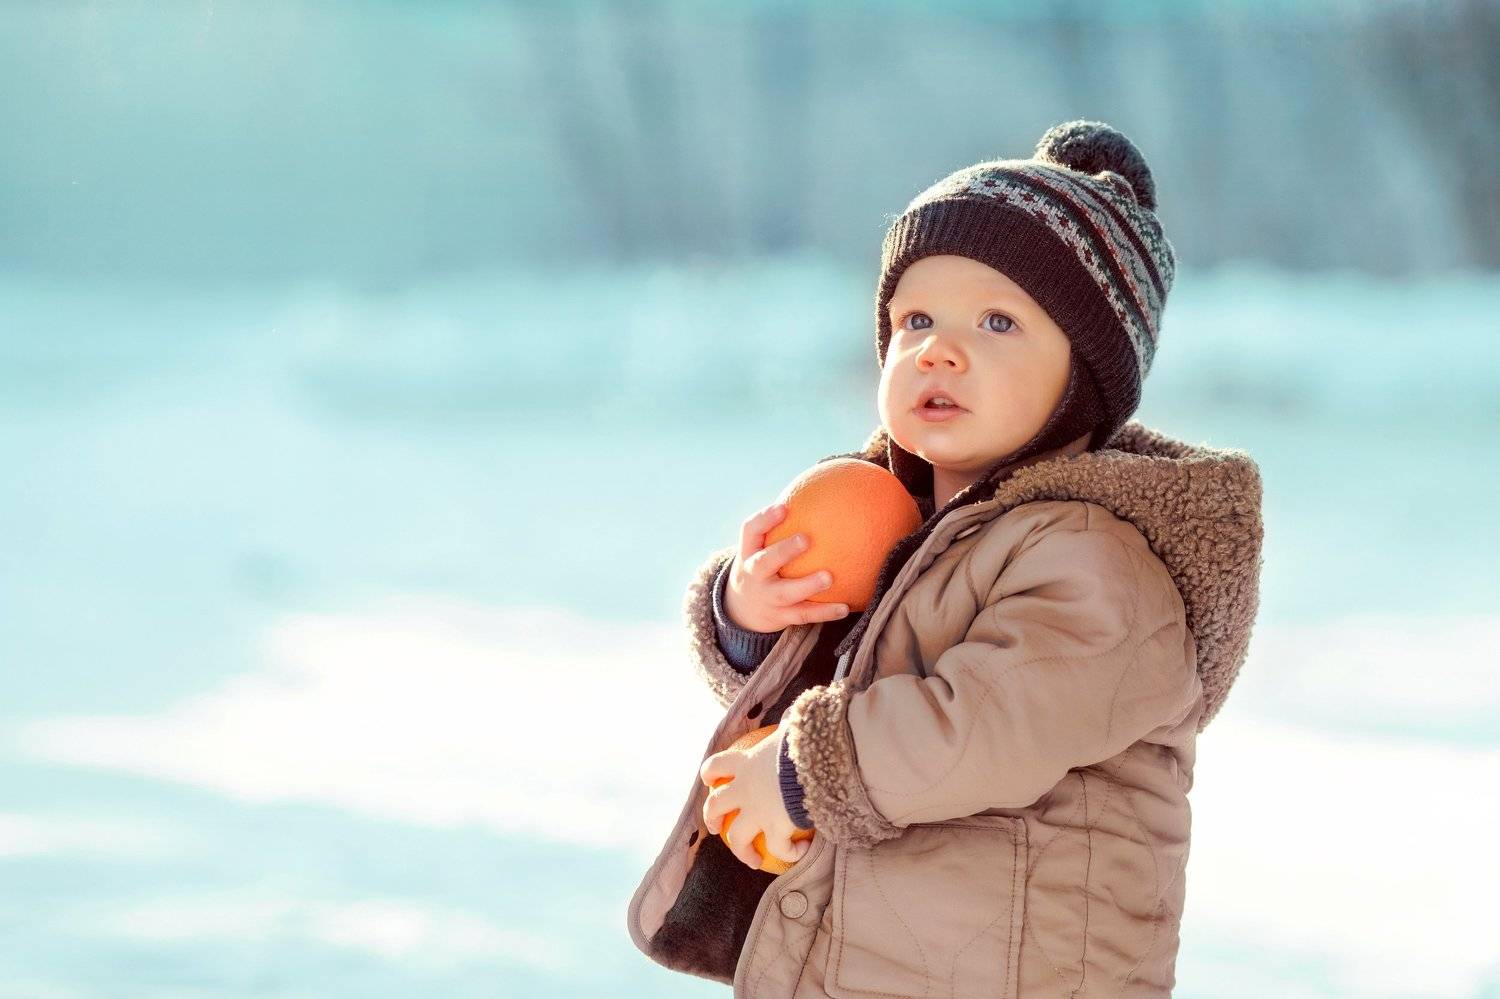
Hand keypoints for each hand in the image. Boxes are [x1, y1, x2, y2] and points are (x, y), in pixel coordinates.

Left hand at [700, 723, 812, 870]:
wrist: (817, 762)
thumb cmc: (803, 742)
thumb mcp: (790, 729)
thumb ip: (786, 726)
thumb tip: (792, 718)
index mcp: (745, 763)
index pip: (716, 766)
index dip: (710, 775)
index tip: (711, 782)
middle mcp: (745, 789)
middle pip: (715, 806)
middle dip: (712, 819)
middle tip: (718, 828)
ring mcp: (758, 811)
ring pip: (737, 837)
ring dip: (743, 851)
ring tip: (752, 860)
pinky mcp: (776, 829)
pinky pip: (779, 849)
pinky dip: (788, 853)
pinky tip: (800, 853)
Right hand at [725, 502, 849, 631]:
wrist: (741, 609)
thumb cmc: (763, 566)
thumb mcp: (761, 547)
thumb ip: (782, 526)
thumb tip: (822, 493)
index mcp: (749, 553)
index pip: (750, 532)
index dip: (765, 519)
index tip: (784, 507)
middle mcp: (754, 575)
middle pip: (764, 563)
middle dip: (784, 551)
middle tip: (806, 539)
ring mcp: (767, 598)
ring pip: (786, 593)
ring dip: (807, 585)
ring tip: (829, 577)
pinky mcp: (780, 617)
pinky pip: (803, 615)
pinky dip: (824, 612)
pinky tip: (845, 607)